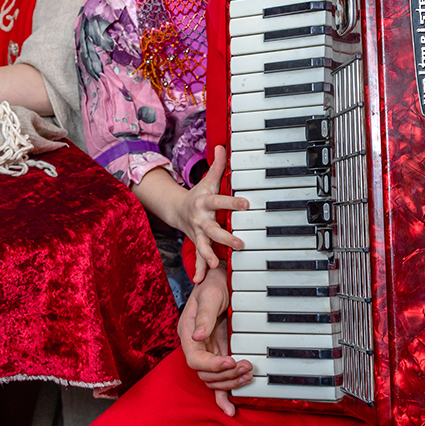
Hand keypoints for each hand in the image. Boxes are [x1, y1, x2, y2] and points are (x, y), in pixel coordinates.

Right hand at [178, 266, 251, 414]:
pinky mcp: (218, 354)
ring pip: (214, 379)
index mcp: (188, 333)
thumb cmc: (213, 283)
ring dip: (230, 382)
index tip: (231, 360)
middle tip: (247, 367)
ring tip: (249, 374)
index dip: (212, 364)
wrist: (221, 278)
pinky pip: (218, 378)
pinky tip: (231, 407)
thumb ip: (204, 316)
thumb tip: (197, 336)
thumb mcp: (209, 295)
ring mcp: (208, 352)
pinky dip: (223, 394)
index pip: (195, 360)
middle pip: (206, 373)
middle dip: (226, 374)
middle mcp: (196, 346)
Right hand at [179, 146, 248, 282]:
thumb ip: (217, 165)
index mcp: (205, 202)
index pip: (221, 201)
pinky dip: (199, 268)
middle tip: (239, 243)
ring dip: (209, 255)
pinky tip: (200, 279)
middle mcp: (201, 219)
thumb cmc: (198, 195)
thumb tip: (222, 145)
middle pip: (213, 228)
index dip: (233, 202)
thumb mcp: (206, 179)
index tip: (247, 204)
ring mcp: (197, 233)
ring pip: (203, 245)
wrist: (177, 210)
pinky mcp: (196, 243)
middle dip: (225, 236)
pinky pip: (197, 257)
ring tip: (215, 263)